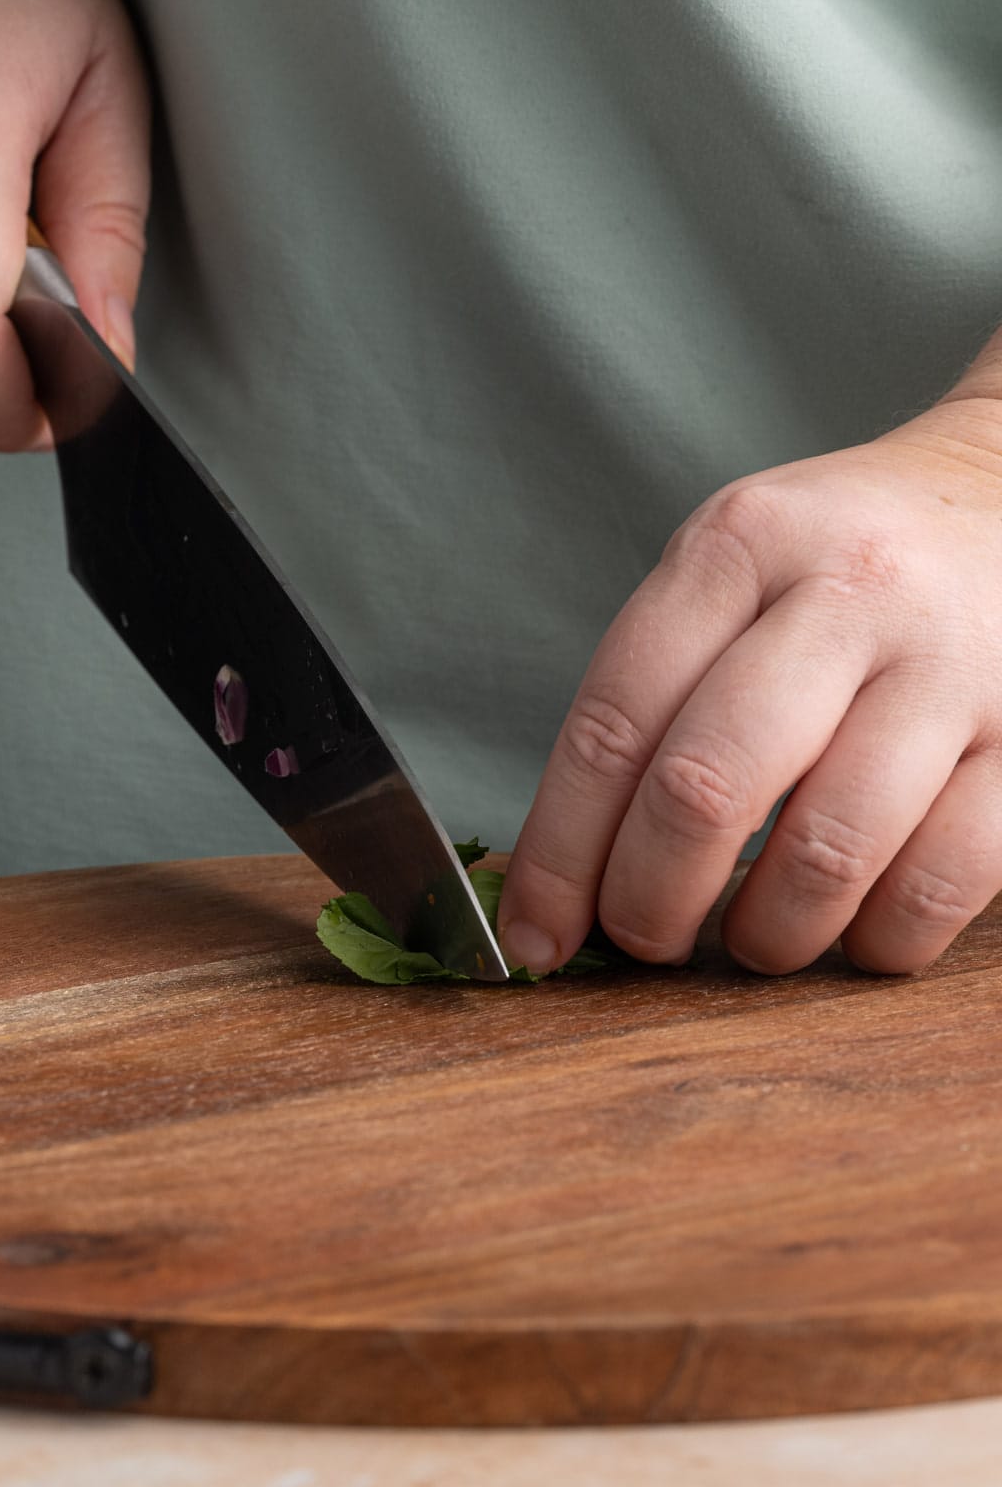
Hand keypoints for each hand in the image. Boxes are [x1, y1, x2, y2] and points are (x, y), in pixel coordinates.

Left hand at [498, 398, 1001, 975]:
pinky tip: (856, 929)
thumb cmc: (840, 561)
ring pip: (827, 851)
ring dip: (768, 934)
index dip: (559, 852)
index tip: (534, 933)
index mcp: (740, 545)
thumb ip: (654, 691)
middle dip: (650, 900)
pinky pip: (941, 881)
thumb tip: (563, 872)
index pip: (614, 719)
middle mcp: (847, 592)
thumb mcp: (735, 567)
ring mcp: (952, 664)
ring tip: (751, 938)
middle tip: (642, 940)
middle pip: (705, 787)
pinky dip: (881, 938)